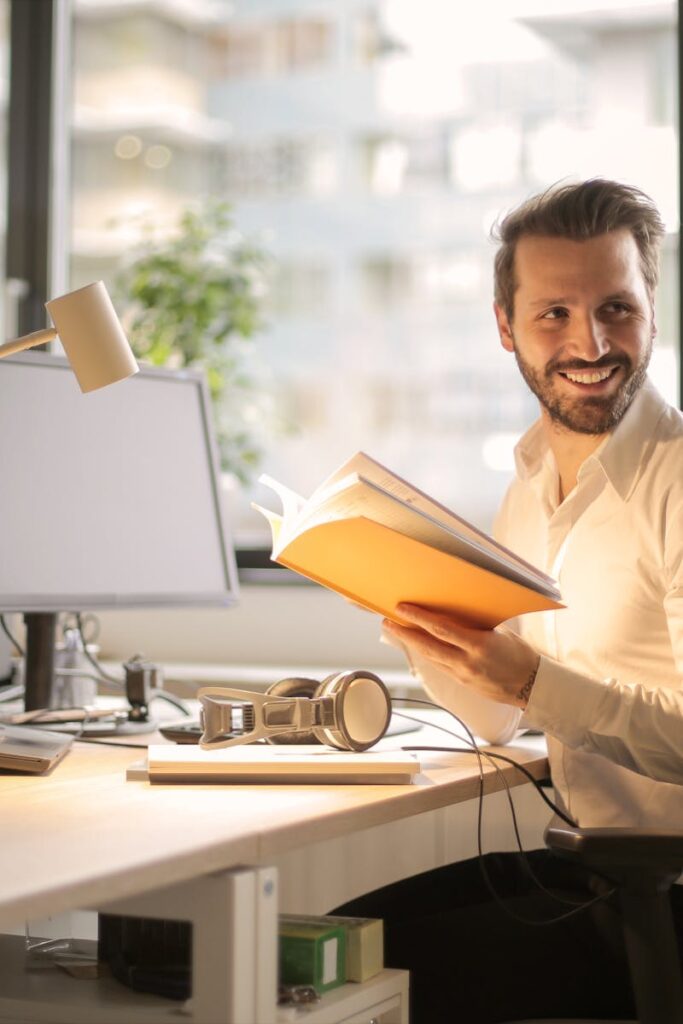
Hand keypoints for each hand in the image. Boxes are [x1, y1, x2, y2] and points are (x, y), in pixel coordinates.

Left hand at [382, 603, 539, 708]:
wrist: (532, 686)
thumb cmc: (520, 655)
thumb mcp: (500, 633)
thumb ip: (476, 625)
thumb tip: (454, 611)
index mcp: (479, 645)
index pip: (441, 629)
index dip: (419, 618)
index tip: (402, 608)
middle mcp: (467, 662)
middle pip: (428, 646)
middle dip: (404, 633)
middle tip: (387, 621)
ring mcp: (463, 675)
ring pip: (430, 657)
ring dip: (410, 644)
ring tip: (396, 630)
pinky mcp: (462, 683)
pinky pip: (439, 665)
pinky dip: (426, 653)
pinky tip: (417, 645)